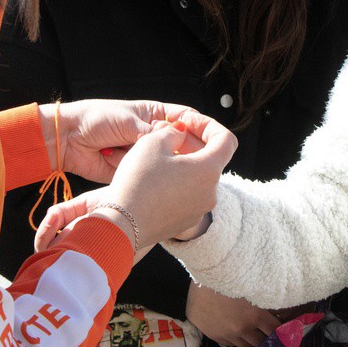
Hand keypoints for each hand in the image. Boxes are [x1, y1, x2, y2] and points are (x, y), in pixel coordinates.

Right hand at [35, 116, 235, 250]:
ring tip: (157, 157)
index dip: (208, 125)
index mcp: (209, 170)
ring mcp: (199, 210)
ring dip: (183, 163)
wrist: (122, 224)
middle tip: (167, 136)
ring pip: (197, 177)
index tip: (186, 122)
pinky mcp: (185, 221)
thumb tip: (180, 133)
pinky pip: (187, 195)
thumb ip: (173, 131)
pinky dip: (177, 182)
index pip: (226, 140)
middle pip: (210, 159)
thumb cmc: (138, 181)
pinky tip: (154, 179)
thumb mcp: (153, 142)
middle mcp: (210, 192)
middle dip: (191, 143)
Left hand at [43, 100, 204, 182]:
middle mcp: (152, 135)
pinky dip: (144, 176)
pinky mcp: (133, 172)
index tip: (216, 140)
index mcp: (155, 115)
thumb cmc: (94, 119)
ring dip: (164, 166)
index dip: (202, 129)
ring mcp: (144, 155)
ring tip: (167, 170)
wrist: (66, 139)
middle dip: (186, 153)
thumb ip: (153, 133)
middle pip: (181, 145)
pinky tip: (145, 177)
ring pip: (165, 163)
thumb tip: (178, 139)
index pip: (186, 120)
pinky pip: (147, 175)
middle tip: (197, 163)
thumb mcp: (128, 121)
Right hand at [186, 282, 279, 346]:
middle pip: (260, 342)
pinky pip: (229, 344)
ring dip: (250, 339)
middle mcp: (242, 328)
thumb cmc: (227, 275)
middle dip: (265, 337)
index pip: (275, 330)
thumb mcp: (249, 284)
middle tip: (267, 330)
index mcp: (254, 315)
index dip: (281, 330)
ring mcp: (227, 334)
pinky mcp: (214, 336)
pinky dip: (234, 339)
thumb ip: (263, 297)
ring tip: (250, 330)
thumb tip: (277, 307)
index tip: (285, 329)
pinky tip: (233, 329)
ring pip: (245, 345)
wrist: (197, 278)